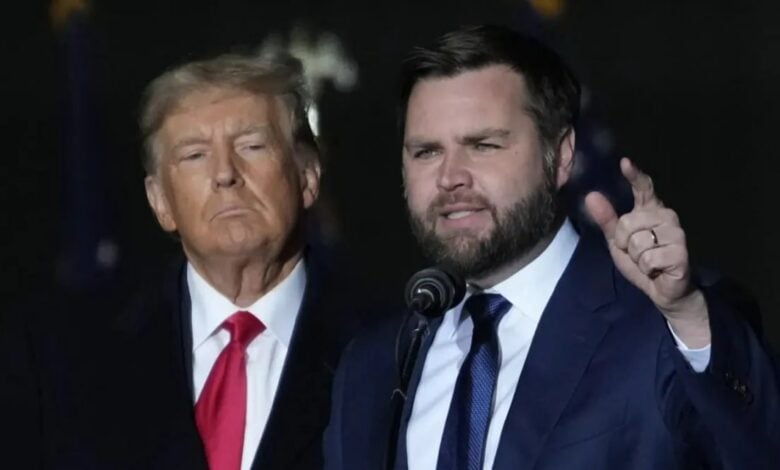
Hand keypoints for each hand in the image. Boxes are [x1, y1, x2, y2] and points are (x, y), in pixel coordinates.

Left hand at [585, 158, 709, 346]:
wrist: (664, 290)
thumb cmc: (642, 263)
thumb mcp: (617, 243)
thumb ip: (607, 220)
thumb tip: (591, 196)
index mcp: (650, 210)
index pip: (643, 188)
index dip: (634, 176)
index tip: (625, 162)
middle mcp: (666, 216)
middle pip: (627, 222)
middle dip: (624, 243)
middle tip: (637, 254)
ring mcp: (676, 232)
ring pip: (637, 241)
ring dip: (636, 258)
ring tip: (649, 262)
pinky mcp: (681, 251)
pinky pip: (648, 258)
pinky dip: (646, 268)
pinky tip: (657, 270)